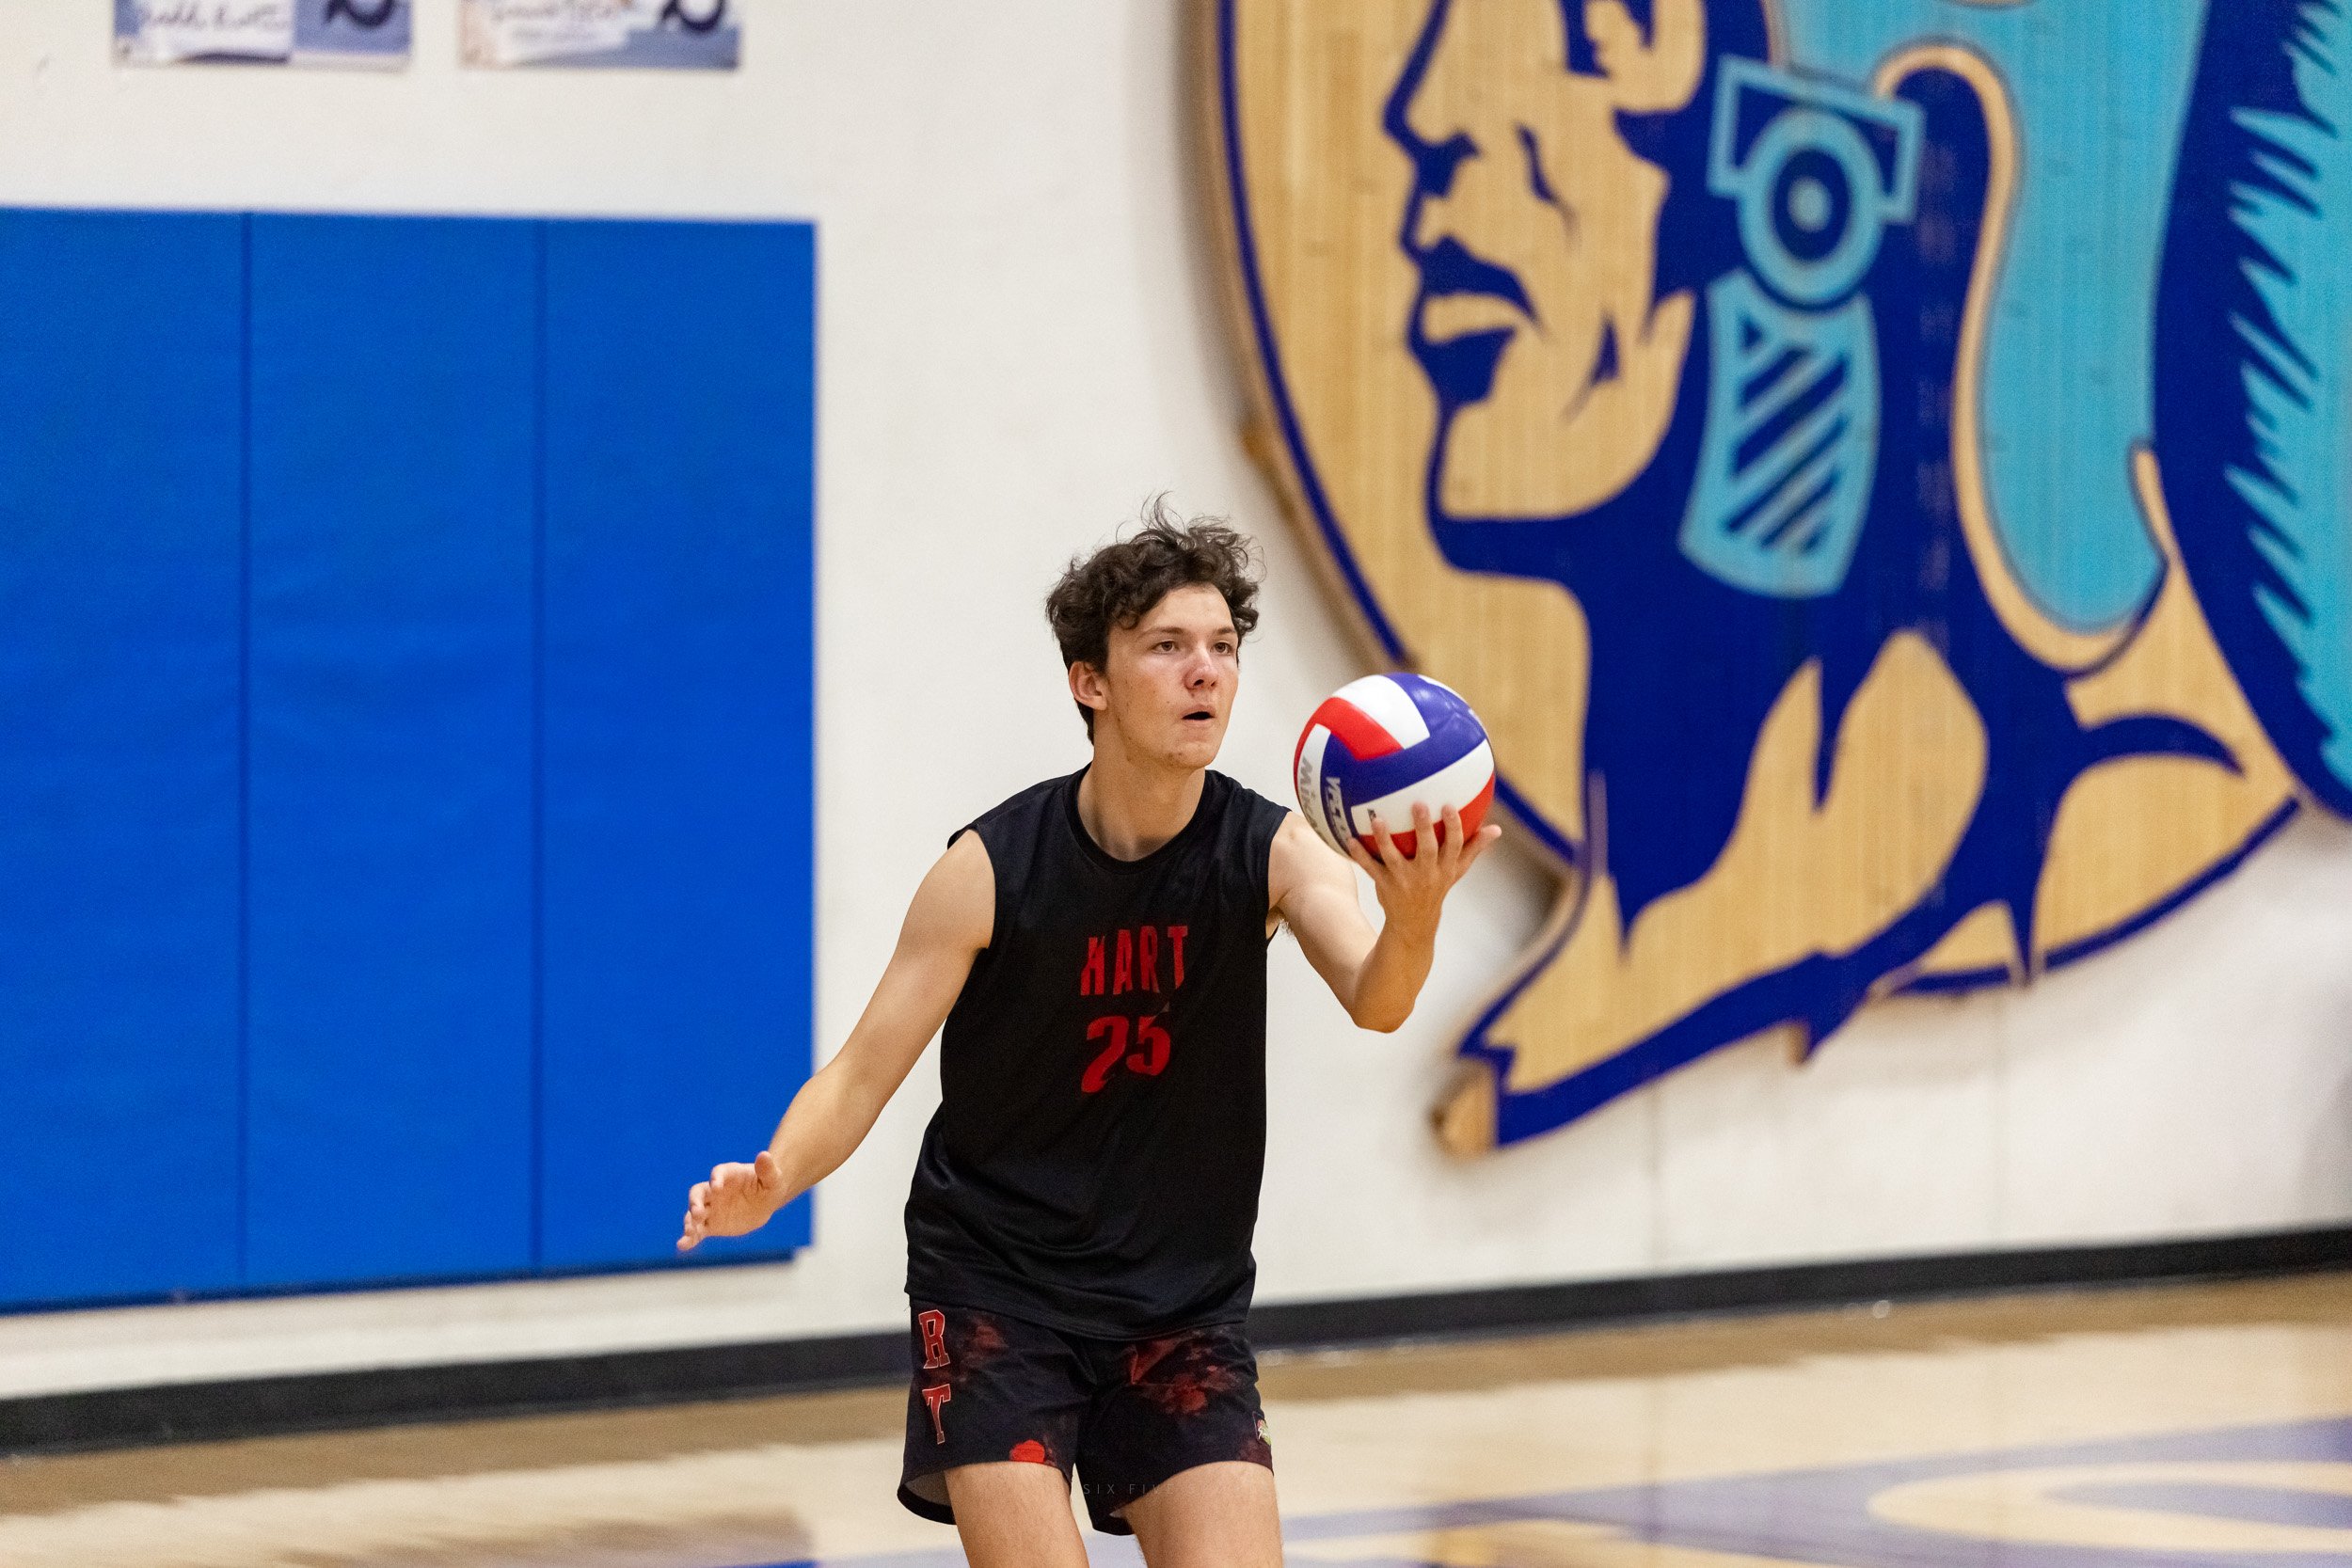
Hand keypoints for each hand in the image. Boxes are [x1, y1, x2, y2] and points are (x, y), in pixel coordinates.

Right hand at [678, 1150, 786, 1251]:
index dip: (716, 1178)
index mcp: (729, 1175)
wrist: (765, 1203)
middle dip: (695, 1202)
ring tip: (688, 1233)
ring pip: (694, 1213)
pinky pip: (698, 1231)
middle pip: (698, 1193)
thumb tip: (764, 1154)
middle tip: (698, 1213)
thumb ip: (767, 1169)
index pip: (718, 1173)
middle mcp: (715, 1190)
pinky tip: (682, 1246)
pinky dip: (689, 1238)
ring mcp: (711, 1208)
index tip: (717, 1186)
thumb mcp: (773, 1178)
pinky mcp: (711, 1224)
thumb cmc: (770, 1185)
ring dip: (689, 1222)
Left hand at [1344, 802, 1500, 936]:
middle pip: (1427, 849)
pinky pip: (1370, 868)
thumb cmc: (1437, 887)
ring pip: (1394, 858)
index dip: (1454, 826)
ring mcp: (1405, 881)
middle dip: (1424, 828)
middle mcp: (1427, 874)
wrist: (1414, 924)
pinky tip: (1349, 838)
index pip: (1455, 846)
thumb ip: (1474, 848)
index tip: (1449, 805)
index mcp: (1446, 868)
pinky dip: (1360, 855)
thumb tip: (1498, 828)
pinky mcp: (1385, 885)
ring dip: (1385, 839)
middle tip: (1418, 804)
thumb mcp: (1457, 871)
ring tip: (1377, 820)